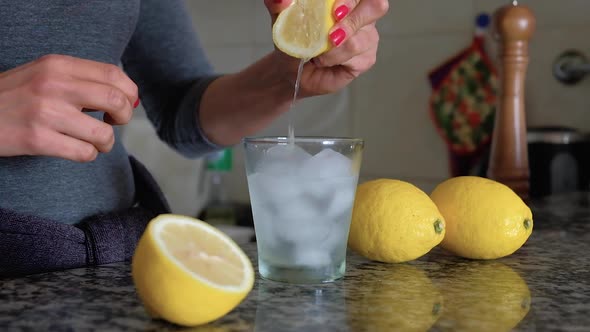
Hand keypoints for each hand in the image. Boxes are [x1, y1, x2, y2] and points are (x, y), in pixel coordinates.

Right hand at [0, 54, 137, 161]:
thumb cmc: (16, 98)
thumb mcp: (45, 76)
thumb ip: (82, 81)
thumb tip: (128, 98)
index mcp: (57, 65)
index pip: (113, 74)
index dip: (129, 93)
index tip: (124, 104)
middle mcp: (53, 85)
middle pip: (115, 100)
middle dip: (123, 117)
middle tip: (114, 123)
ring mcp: (45, 113)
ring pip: (103, 133)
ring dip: (105, 143)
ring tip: (93, 141)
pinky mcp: (37, 139)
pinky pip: (84, 153)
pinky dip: (88, 155)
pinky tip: (76, 149)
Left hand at [264, 0, 388, 96]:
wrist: (291, 70)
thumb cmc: (293, 40)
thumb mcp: (281, 19)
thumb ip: (278, 4)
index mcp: (346, 0)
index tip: (334, 8)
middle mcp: (361, 12)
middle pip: (376, 6)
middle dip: (352, 19)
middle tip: (331, 34)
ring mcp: (367, 35)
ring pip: (362, 38)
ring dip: (335, 48)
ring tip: (317, 53)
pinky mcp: (366, 57)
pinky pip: (358, 56)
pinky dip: (336, 59)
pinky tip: (324, 61)